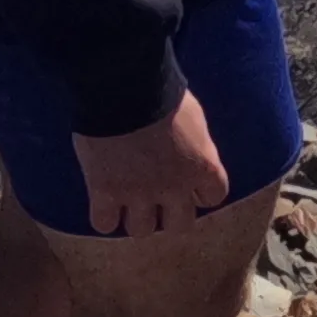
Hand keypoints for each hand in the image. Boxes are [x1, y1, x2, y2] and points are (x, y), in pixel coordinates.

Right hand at [71, 90, 231, 237]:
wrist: (123, 87)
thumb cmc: (163, 92)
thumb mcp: (193, 116)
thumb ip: (194, 142)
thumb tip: (188, 149)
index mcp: (202, 166)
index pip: (214, 196)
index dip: (199, 192)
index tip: (187, 184)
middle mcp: (174, 188)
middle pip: (179, 226)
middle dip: (168, 214)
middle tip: (155, 197)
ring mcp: (138, 194)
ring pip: (141, 230)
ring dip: (135, 217)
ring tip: (126, 200)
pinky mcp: (105, 193)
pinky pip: (104, 223)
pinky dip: (103, 215)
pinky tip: (102, 201)